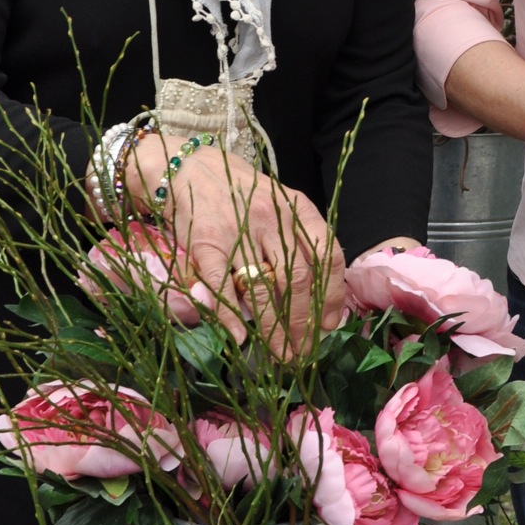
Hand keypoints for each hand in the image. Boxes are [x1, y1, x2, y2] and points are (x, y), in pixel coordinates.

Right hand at [124, 139, 346, 353]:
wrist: (191, 169)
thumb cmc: (242, 195)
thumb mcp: (279, 205)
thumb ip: (300, 241)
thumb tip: (321, 297)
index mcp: (297, 208)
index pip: (327, 254)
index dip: (333, 293)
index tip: (331, 323)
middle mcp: (271, 218)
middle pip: (297, 279)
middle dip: (304, 322)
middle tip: (305, 351)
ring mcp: (237, 231)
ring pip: (263, 288)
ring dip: (274, 328)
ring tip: (282, 355)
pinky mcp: (206, 243)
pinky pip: (223, 286)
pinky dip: (231, 316)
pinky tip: (241, 338)